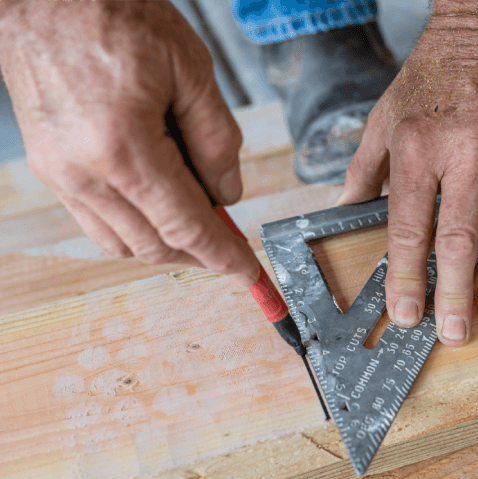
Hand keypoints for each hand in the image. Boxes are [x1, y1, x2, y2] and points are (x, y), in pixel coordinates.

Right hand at [0, 2, 258, 286]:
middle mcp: (83, 174)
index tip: (250, 275)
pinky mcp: (50, 170)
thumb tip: (229, 195)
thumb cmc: (115, 17)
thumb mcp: (190, 69)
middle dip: (200, 253)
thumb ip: (217, 139)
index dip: (224, 256)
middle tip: (231, 239)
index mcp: (122, 149)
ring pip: (123, 244)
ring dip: (167, 244)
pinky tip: (159, 205)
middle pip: (154, 246)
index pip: (186, 227)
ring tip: (199, 218)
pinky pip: (97, 224)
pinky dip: (136, 228)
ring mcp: (59, 176)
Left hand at [336, 3, 477, 344]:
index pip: (409, 227)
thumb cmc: (431, 75)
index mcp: (418, 149)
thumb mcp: (384, 117)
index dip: (406, 277)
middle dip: (456, 294)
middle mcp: (466, 154)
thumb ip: (364, 170)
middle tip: (454, 335)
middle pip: (460, 239)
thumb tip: (343, 212)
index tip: (406, 315)